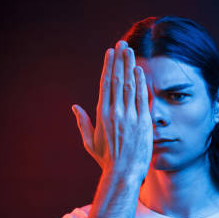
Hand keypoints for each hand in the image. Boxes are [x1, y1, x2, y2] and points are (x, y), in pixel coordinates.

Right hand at [71, 41, 151, 179]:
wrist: (124, 173)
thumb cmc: (107, 160)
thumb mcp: (90, 142)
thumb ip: (83, 123)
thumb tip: (75, 107)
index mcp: (102, 114)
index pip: (106, 84)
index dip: (109, 66)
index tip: (110, 53)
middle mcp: (115, 112)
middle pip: (117, 80)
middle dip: (119, 60)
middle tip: (122, 44)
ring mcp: (129, 117)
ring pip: (129, 86)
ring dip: (130, 66)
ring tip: (131, 51)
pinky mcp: (143, 123)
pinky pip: (142, 99)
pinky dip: (141, 83)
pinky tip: (140, 71)